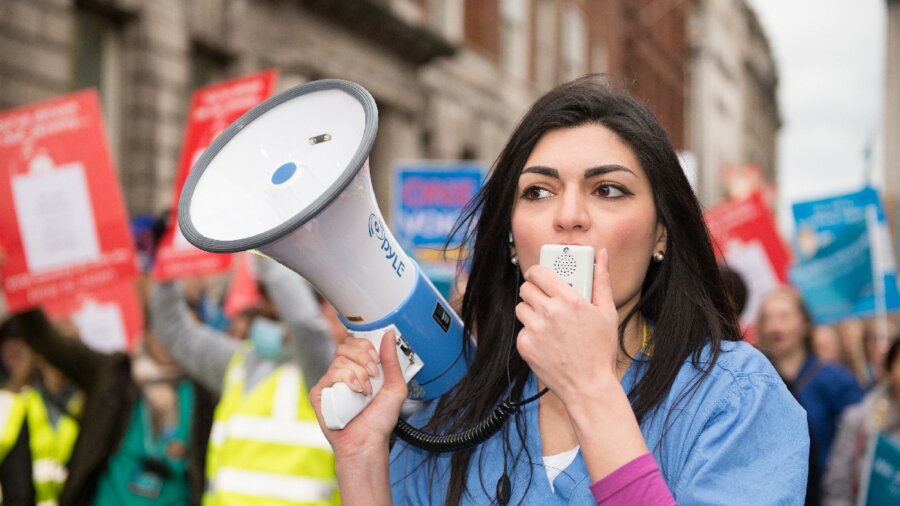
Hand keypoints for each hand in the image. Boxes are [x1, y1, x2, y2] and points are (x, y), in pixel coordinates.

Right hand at [310, 330, 407, 460]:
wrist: (368, 441)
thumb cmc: (380, 419)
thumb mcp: (395, 386)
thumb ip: (392, 360)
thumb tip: (390, 334)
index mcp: (358, 368)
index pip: (355, 342)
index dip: (366, 345)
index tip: (378, 359)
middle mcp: (342, 373)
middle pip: (346, 345)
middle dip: (364, 356)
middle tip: (374, 374)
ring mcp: (330, 382)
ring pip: (340, 358)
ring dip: (359, 372)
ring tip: (366, 391)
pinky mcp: (320, 393)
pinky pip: (332, 373)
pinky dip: (348, 379)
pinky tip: (356, 392)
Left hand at [515, 248, 618, 402]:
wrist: (588, 386)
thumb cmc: (600, 350)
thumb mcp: (608, 312)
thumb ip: (601, 280)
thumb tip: (602, 255)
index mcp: (568, 300)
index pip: (538, 272)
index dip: (537, 272)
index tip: (540, 276)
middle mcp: (549, 312)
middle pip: (526, 288)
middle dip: (535, 291)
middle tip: (546, 300)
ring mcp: (534, 330)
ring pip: (521, 308)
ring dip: (531, 312)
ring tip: (548, 323)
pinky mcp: (525, 346)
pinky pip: (522, 330)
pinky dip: (531, 334)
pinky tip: (547, 342)